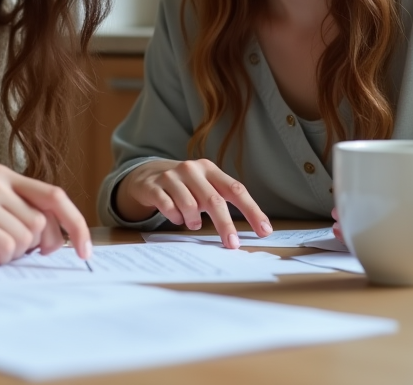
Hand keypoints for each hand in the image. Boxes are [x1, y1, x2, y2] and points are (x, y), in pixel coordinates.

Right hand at [0, 164, 90, 264]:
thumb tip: (55, 240)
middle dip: (32, 248)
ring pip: (25, 239)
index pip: (56, 196)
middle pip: (42, 225)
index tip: (85, 250)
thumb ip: (16, 211)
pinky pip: (5, 248)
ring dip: (8, 254)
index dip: (76, 225)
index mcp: (3, 174)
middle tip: (6, 250)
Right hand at [114, 159, 271, 248]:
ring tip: (192, 222)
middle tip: (232, 244)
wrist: (148, 175)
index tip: (264, 230)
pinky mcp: (154, 187)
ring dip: (194, 221)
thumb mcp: (204, 186)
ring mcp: (171, 176)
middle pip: (214, 200)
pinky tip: (176, 217)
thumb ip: (222, 199)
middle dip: (225, 225)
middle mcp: (192, 169)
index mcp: (210, 169)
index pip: (236, 189)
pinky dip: (175, 218)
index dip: (252, 210)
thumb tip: (249, 227)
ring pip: (190, 206)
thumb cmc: (185, 186)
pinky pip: (169, 208)